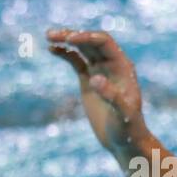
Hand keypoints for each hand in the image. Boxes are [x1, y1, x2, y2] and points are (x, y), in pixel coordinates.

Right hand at [46, 28, 148, 154]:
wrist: (124, 141)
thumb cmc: (128, 128)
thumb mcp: (123, 114)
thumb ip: (111, 96)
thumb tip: (94, 79)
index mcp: (123, 67)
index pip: (104, 43)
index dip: (87, 37)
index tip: (69, 39)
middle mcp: (112, 65)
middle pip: (91, 42)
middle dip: (72, 35)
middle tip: (51, 35)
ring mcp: (100, 72)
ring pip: (82, 49)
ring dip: (66, 40)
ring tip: (48, 36)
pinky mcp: (88, 81)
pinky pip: (75, 61)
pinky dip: (64, 53)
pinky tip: (51, 49)